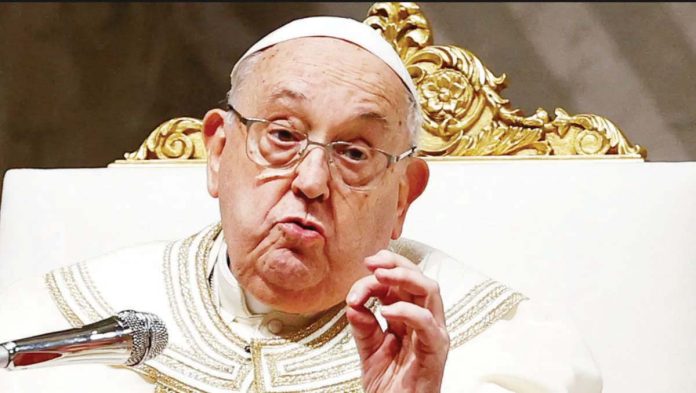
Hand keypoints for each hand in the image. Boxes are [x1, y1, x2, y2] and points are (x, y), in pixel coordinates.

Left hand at [346, 250, 449, 392]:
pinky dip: (406, 311)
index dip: (381, 270)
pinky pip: (427, 323)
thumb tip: (354, 303)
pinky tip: (384, 311)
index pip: (400, 282)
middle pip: (418, 277)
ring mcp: (433, 333)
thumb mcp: (369, 351)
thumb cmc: (389, 386)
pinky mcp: (436, 350)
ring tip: (379, 276)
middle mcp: (425, 320)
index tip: (360, 271)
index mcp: (409, 317)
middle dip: (395, 263)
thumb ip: (363, 326)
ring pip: (429, 290)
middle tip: (370, 263)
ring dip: (404, 277)